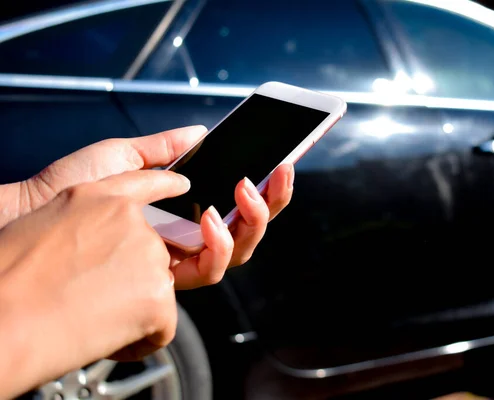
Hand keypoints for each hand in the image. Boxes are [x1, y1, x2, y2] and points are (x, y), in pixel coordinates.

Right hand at [0, 170, 186, 398]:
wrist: (1, 319)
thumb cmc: (7, 284)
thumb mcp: (45, 231)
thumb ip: (87, 230)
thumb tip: (101, 252)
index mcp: (94, 197)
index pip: (143, 182)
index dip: (166, 186)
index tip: (182, 187)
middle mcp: (127, 218)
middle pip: (156, 251)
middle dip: (135, 280)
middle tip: (94, 299)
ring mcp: (147, 252)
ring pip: (158, 289)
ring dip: (133, 310)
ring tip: (88, 317)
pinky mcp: (158, 292)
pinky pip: (164, 324)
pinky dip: (139, 339)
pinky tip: (102, 337)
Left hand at [1, 126, 294, 286]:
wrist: (40, 207)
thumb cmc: (74, 185)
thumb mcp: (124, 156)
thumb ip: (165, 148)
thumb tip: (201, 131)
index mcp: (185, 208)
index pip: (238, 203)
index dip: (267, 187)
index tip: (283, 159)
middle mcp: (189, 236)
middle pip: (249, 229)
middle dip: (273, 201)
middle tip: (280, 170)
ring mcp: (179, 257)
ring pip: (239, 251)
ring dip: (252, 220)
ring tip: (244, 189)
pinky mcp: (166, 276)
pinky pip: (209, 269)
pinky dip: (219, 245)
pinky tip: (211, 218)